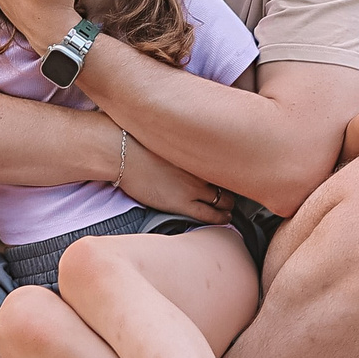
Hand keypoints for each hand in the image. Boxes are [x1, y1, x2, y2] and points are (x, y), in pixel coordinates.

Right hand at [114, 134, 231, 224]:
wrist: (123, 154)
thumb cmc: (138, 144)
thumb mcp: (169, 138)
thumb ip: (183, 144)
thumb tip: (187, 147)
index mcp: (198, 150)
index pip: (225, 162)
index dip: (231, 171)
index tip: (233, 175)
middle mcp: (200, 168)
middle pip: (228, 181)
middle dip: (233, 189)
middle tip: (235, 194)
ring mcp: (192, 187)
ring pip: (223, 200)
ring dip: (228, 205)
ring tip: (230, 209)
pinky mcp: (182, 203)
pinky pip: (209, 214)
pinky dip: (220, 218)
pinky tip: (224, 219)